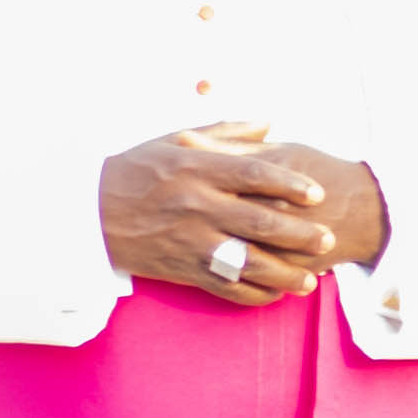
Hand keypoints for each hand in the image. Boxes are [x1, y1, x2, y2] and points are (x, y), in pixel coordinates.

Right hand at [100, 134, 386, 304]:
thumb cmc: (137, 171)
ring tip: (311, 278)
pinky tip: (276, 294)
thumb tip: (269, 123)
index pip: (253, 175)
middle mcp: (197, 206)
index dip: (289, 183)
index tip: (316, 193)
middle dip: (300, 233)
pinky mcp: (183, 270)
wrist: (90, 212)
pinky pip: (226, 288)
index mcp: (197, 170)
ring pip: (248, 263)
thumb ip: (226, 132)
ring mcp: (190, 242)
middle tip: (328, 238)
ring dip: (284, 274)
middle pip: (259, 222)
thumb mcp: (174, 141)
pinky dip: (254, 294)